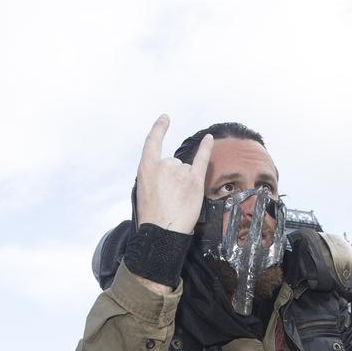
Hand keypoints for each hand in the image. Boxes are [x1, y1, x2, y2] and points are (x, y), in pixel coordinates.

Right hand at [133, 115, 212, 234]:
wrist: (162, 231)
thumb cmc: (151, 216)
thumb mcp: (142, 190)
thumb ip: (153, 175)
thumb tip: (168, 171)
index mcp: (146, 168)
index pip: (152, 142)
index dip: (159, 129)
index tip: (165, 119)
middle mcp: (163, 165)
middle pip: (173, 162)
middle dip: (173, 177)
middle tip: (169, 198)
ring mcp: (180, 172)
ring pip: (185, 169)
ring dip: (184, 182)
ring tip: (178, 200)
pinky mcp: (194, 181)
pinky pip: (201, 159)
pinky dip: (206, 148)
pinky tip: (209, 139)